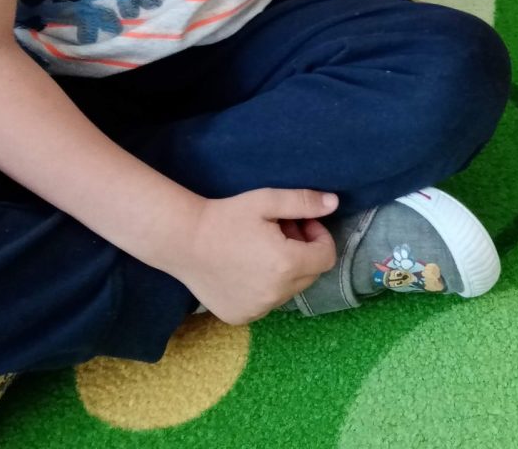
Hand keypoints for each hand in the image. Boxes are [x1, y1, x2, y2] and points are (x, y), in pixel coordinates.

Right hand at [173, 189, 337, 324]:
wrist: (183, 241)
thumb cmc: (226, 217)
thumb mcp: (266, 201)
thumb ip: (303, 202)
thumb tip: (334, 204)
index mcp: (287, 265)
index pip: (326, 257)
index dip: (320, 237)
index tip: (301, 224)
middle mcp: (276, 293)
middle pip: (310, 275)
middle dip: (303, 252)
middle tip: (280, 232)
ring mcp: (257, 309)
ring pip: (289, 290)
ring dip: (285, 270)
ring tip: (261, 248)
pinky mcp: (241, 317)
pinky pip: (267, 303)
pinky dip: (266, 287)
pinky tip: (246, 268)